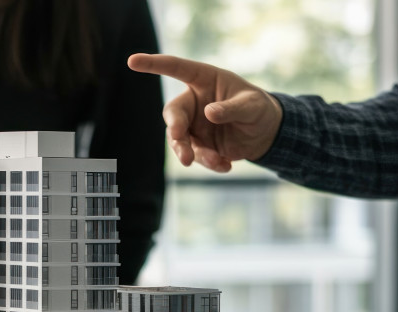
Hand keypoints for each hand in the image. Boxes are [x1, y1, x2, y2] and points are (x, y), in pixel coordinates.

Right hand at [127, 53, 283, 171]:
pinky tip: (226, 165)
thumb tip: (208, 113)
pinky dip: (210, 163)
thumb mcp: (252, 105)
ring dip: (189, 153)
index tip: (132, 61)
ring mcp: (194, 125)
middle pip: (173, 113)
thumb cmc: (258, 109)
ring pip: (179, 139)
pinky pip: (196, 156)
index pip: (176, 68)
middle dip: (176, 131)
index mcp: (203, 80)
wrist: (265, 134)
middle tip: (184, 149)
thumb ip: (231, 108)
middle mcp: (194, 102)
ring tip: (216, 161)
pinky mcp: (198, 145)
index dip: (154, 64)